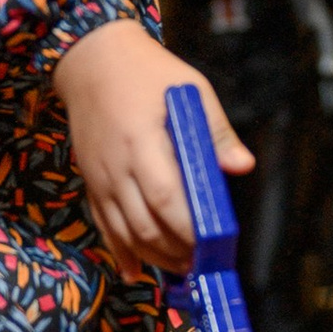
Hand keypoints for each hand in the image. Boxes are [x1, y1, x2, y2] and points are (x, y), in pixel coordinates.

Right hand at [53, 18, 250, 275]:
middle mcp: (117, 166)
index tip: (211, 243)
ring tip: (180, 267)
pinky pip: (103, 225)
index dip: (187, 228)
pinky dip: (121, 252)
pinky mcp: (91, 182)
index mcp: (143, 142)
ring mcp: (100, 178)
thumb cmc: (147, 72)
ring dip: (153, 256)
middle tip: (202, 263)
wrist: (91, 60)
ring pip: (124, 232)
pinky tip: (136, 271)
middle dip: (175, 251)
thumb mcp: (189, 89)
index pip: (165, 197)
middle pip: (145, 224)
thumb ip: (215, 132)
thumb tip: (241, 167)